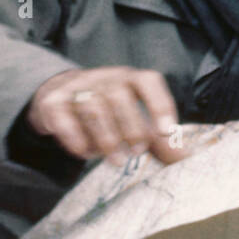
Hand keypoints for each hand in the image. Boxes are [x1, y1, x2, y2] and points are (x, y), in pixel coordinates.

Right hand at [26, 66, 188, 166]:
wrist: (60, 96)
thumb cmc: (109, 110)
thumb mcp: (135, 119)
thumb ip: (158, 139)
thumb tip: (185, 160)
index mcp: (130, 78)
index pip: (148, 81)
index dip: (159, 104)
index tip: (167, 132)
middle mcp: (104, 77)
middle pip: (119, 96)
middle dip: (131, 128)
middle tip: (136, 153)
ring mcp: (76, 87)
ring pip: (92, 108)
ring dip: (106, 138)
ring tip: (115, 160)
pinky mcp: (52, 101)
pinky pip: (63, 117)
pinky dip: (75, 138)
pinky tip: (83, 153)